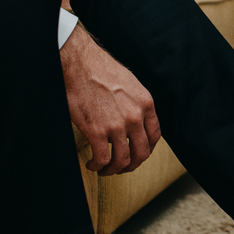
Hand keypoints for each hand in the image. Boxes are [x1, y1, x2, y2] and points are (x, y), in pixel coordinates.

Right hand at [60, 25, 160, 174]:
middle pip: (141, 153)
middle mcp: (135, 117)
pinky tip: (92, 164)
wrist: (79, 64)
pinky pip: (103, 159)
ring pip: (123, 160)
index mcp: (145, 104)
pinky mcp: (97, 132)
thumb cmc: (99, 69)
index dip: (147, 149)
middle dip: (132, 164)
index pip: (155, 136)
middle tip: (122, 167)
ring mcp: (117, 126)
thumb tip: (133, 118)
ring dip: (114, 170)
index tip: (138, 154)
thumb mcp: (129, 83)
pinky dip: (98, 166)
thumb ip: (135, 103)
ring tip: (105, 169)